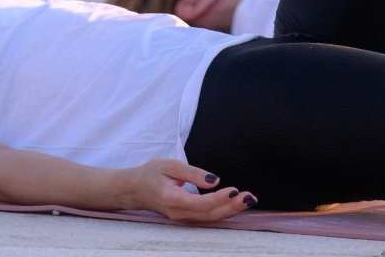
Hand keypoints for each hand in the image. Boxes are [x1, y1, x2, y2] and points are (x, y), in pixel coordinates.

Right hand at [120, 159, 254, 221]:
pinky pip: (207, 218)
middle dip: (231, 207)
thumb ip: (193, 173)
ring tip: (248, 201)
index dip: (218, 199)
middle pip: (209, 215)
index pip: (199, 203)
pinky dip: (223, 212)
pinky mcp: (186, 218)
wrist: (134, 189)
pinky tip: (236, 205)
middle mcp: (178, 213)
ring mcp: (182, 218)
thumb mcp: (170, 165)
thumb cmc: (151, 174)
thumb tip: (215, 180)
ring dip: (230, 211)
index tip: (234, 189)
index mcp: (172, 199)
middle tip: (250, 197)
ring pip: (210, 219)